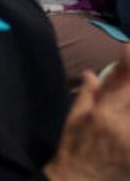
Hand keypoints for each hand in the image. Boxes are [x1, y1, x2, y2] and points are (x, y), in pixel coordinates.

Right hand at [45, 46, 129, 179]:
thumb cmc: (73, 150)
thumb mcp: (74, 120)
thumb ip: (87, 95)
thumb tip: (90, 74)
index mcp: (104, 115)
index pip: (127, 85)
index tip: (128, 48)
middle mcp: (123, 127)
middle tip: (128, 81)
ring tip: (124, 102)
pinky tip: (127, 119)